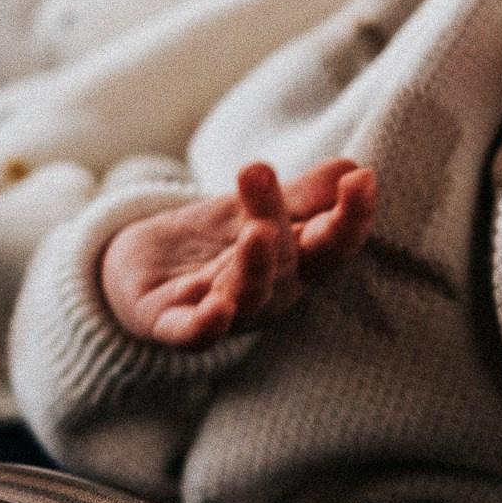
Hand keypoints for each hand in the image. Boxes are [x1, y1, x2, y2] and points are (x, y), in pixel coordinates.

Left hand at [99, 159, 376, 350]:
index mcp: (297, 263)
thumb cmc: (212, 240)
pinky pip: (193, 334)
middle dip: (281, 218)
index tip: (361, 179)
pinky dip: (207, 326)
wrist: (140, 269)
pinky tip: (218, 310)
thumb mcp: (256, 208)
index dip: (353, 216)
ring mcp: (225, 312)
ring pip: (249, 295)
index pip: (334, 243)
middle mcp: (270, 292)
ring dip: (256, 267)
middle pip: (290, 261)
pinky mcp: (172, 325)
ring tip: (257, 232)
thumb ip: (303, 194)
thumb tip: (352, 168)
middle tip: (260, 172)